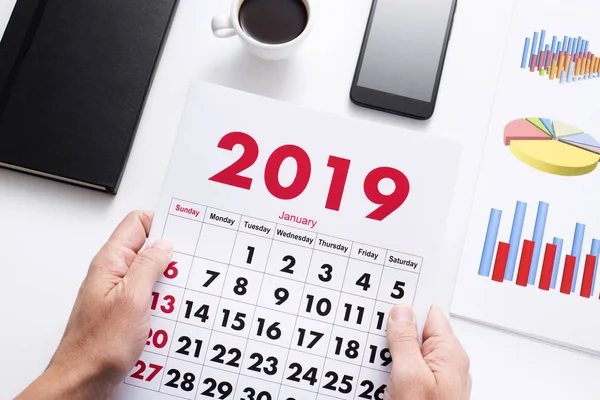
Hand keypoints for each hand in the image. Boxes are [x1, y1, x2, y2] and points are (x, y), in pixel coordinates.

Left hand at [16, 211, 172, 399]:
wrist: (83, 382)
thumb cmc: (97, 347)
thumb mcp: (133, 299)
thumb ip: (148, 266)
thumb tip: (164, 245)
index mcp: (111, 263)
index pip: (137, 223)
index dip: (162, 222)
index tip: (183, 233)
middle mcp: (113, 274)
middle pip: (147, 248)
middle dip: (169, 257)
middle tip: (183, 270)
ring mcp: (118, 293)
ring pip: (151, 274)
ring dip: (167, 284)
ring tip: (173, 298)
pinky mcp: (124, 312)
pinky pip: (149, 297)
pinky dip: (162, 303)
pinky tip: (166, 316)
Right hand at [385, 305, 470, 399]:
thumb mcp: (408, 375)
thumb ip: (404, 340)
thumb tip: (401, 312)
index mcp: (450, 354)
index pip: (430, 315)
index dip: (409, 307)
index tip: (388, 303)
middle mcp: (448, 365)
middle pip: (417, 335)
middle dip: (396, 335)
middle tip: (379, 345)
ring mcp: (438, 380)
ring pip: (410, 355)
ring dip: (392, 357)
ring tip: (382, 371)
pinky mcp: (427, 392)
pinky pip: (408, 372)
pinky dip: (394, 373)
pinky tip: (385, 382)